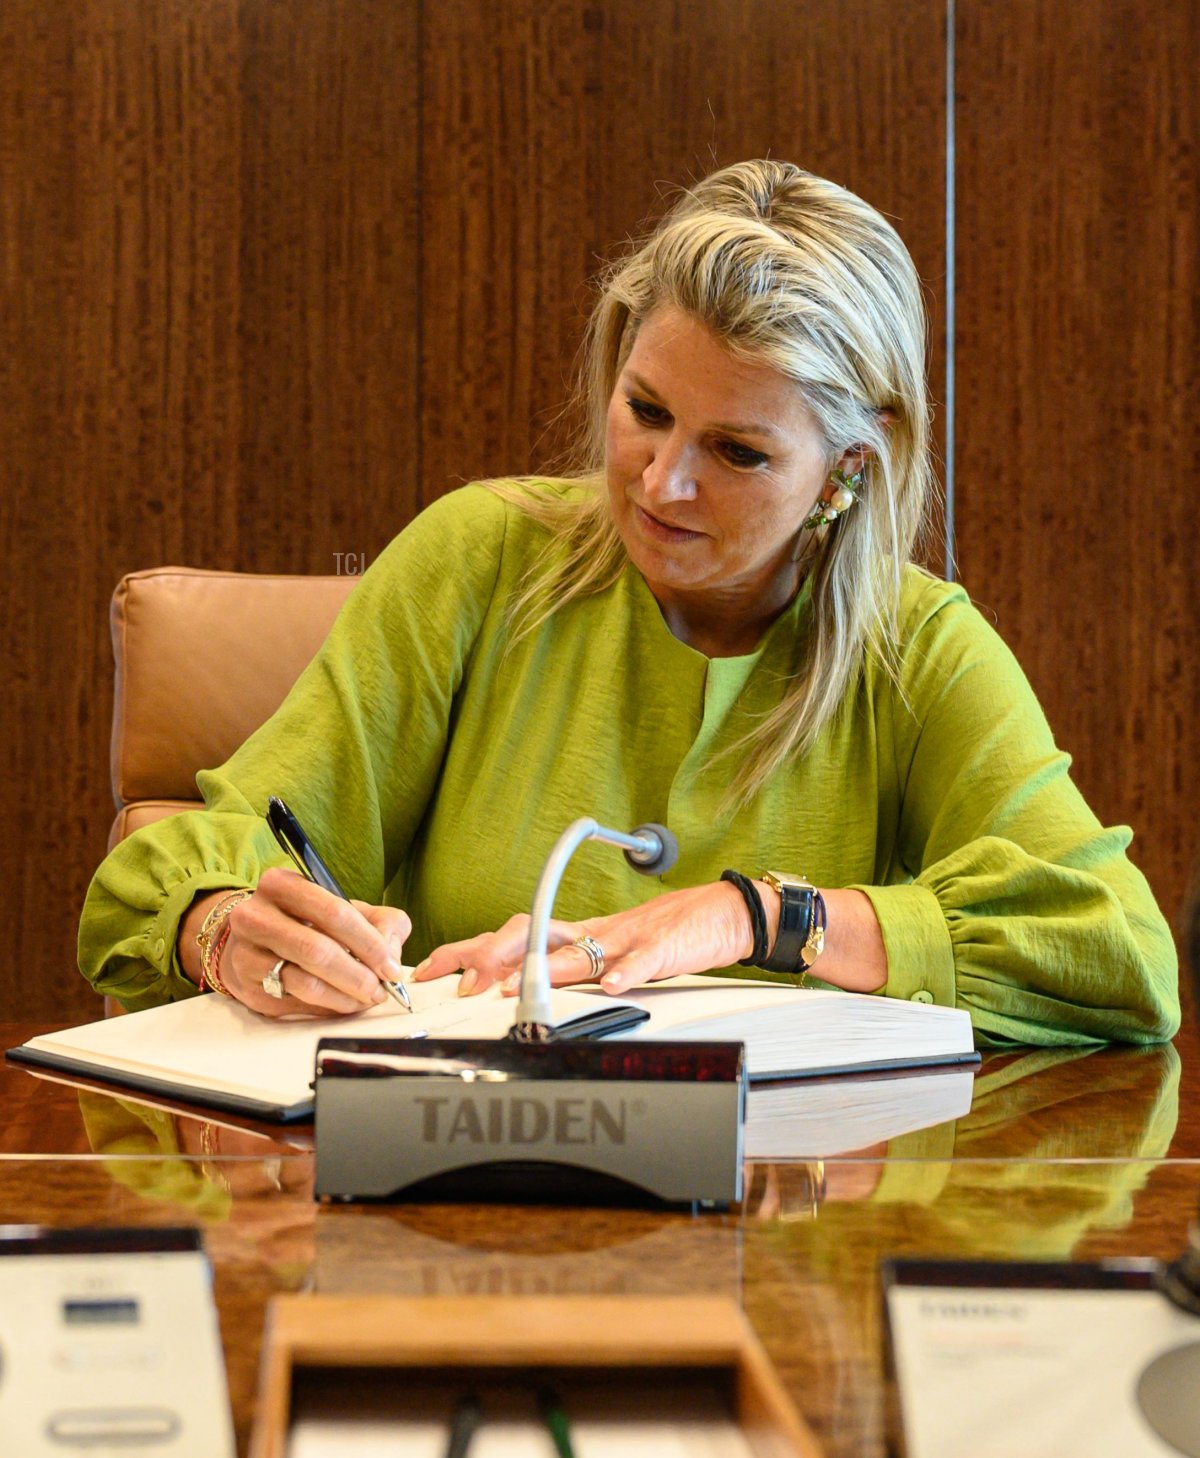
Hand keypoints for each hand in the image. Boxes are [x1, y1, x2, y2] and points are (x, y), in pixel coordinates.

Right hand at [193, 868, 411, 1017]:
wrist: (252, 939)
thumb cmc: (306, 921)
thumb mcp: (344, 907)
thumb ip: (381, 921)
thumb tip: (391, 953)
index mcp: (282, 885)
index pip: (335, 914)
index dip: (370, 944)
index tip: (391, 967)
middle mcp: (255, 917)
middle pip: (317, 951)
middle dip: (358, 975)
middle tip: (380, 990)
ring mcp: (247, 954)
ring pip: (305, 983)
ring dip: (345, 997)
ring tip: (365, 999)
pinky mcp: (247, 988)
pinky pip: (295, 1004)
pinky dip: (327, 1008)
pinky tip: (343, 1003)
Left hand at [413, 881, 753, 997]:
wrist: (724, 913)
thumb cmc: (669, 936)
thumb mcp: (611, 953)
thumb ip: (571, 967)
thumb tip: (518, 987)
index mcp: (579, 933)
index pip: (513, 934)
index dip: (471, 950)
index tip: (434, 969)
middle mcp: (594, 932)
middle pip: (533, 934)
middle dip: (493, 957)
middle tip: (465, 984)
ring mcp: (627, 939)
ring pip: (579, 950)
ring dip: (545, 970)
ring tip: (515, 988)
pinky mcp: (662, 949)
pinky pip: (641, 962)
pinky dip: (624, 974)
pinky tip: (610, 987)